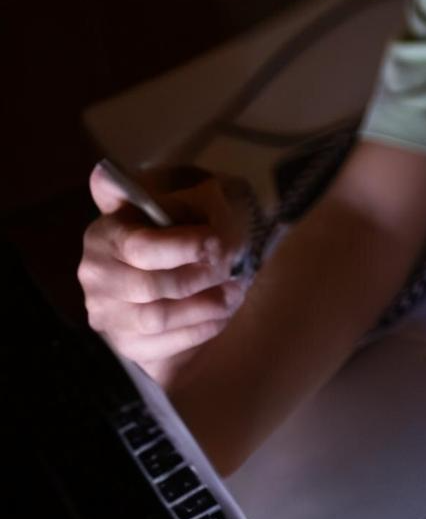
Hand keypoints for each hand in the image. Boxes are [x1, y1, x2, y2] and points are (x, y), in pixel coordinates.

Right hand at [79, 164, 250, 384]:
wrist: (171, 260)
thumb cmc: (174, 225)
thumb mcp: (170, 199)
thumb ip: (152, 191)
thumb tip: (102, 172)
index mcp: (105, 235)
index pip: (140, 247)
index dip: (183, 247)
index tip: (217, 243)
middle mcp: (97, 277)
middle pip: (150, 287)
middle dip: (199, 278)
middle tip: (233, 269)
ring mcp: (106, 314)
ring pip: (157, 319)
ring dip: (204, 307)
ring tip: (236, 292)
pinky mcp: (124, 345)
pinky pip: (163, 346)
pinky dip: (200, 330)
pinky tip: (222, 313)